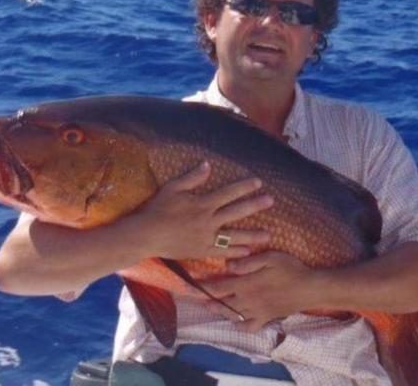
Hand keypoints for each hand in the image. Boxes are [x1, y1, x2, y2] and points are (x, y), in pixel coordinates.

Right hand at [136, 161, 272, 259]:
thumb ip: (192, 177)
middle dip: (255, 205)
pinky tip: (247, 252)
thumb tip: (207, 164)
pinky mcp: (201, 251)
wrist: (147, 235)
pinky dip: (235, 252)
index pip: (228, 193)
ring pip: (234, 236)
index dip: (244, 187)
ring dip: (252, 235)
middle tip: (270, 201)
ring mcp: (206, 238)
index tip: (258, 182)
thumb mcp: (173, 188)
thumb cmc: (157, 209)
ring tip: (268, 235)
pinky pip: (222, 252)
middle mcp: (208, 221)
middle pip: (236, 212)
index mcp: (202, 204)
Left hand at [199, 251, 313, 331]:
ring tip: (212, 307)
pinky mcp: (266, 318)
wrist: (310, 288)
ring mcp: (256, 312)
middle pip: (222, 303)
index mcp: (246, 284)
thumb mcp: (270, 257)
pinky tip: (236, 320)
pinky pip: (248, 327)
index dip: (204, 287)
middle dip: (208, 300)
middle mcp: (248, 301)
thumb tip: (228, 265)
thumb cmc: (290, 268)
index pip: (219, 287)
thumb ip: (248, 262)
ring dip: (220, 311)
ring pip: (232, 315)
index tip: (192, 285)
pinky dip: (239, 325)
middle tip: (197, 297)